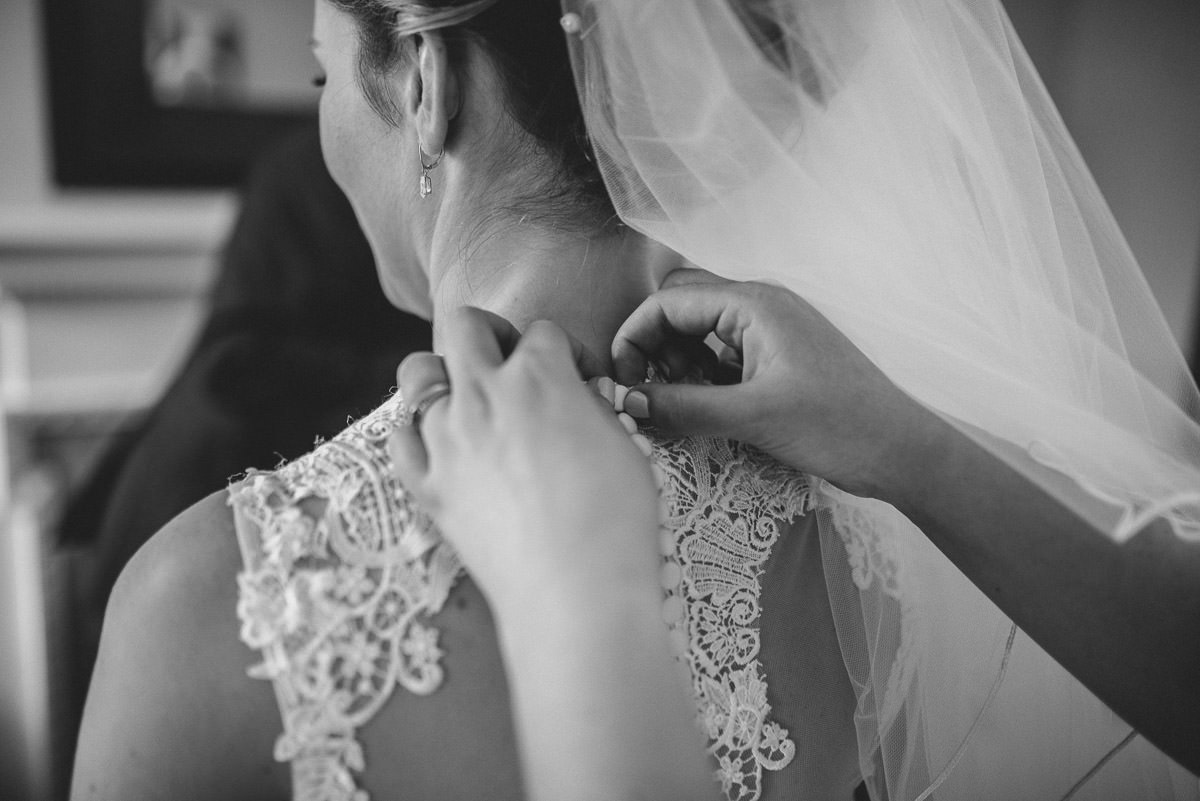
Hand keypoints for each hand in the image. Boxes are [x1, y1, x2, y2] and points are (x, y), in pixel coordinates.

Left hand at [389, 307, 660, 611]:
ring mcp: (447, 441)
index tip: (578, 378)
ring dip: (443, 375)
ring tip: (470, 401)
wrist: (576, 595)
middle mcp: (484, 398)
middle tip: (513, 364)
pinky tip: (444, 446)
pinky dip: (417, 434)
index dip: (565, 350)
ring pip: (417, 372)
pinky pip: (400, 438)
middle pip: (466, 326)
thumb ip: (591, 408)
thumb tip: (575, 398)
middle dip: (492, 335)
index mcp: (541, 379)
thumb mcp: (625, 447)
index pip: (543, 332)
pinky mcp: (428, 487)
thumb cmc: (615, 523)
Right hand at [612, 268, 941, 499]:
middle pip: (682, 311)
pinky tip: (708, 412)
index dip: (635, 337)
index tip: (621, 381)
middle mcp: (761, 308)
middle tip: (652, 395)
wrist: (901, 452)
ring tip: (683, 407)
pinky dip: (705, 380)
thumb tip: (626, 403)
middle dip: (656, 349)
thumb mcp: (752, 417)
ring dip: (680, 367)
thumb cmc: (838, 425)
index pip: (669, 301)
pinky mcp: (779, 361)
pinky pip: (724, 358)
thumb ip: (684, 406)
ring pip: (701, 336)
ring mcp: (772, 334)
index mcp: (755, 304)